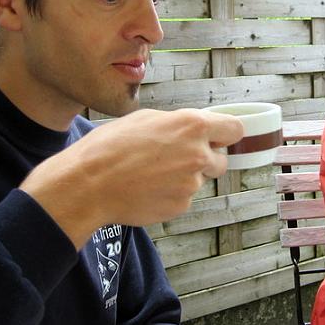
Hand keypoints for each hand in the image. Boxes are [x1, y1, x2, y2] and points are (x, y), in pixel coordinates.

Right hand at [20, 108, 243, 247]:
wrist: (89, 184)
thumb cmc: (110, 148)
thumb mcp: (146, 119)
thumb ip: (178, 124)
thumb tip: (192, 129)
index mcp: (192, 126)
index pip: (234, 129)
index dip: (226, 134)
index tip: (220, 137)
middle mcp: (198, 154)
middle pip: (220, 159)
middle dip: (204, 159)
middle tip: (176, 158)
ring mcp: (191, 183)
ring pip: (198, 180)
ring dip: (184, 177)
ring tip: (152, 173)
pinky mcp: (181, 205)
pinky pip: (183, 198)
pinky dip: (170, 194)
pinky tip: (147, 188)